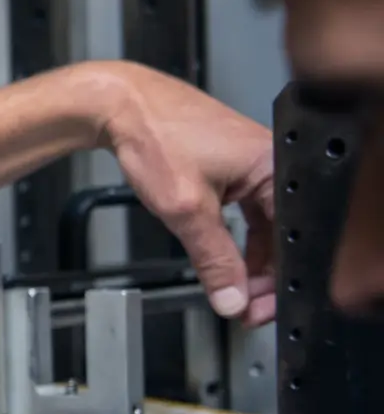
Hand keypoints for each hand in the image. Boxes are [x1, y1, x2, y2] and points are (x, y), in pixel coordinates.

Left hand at [89, 61, 276, 326]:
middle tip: (244, 308)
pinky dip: (235, 237)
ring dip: (249, 260)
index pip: (292, 235)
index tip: (257, 307)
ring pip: (263, 225)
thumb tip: (233, 299)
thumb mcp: (186, 210)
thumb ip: (213, 259)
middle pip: (282, 233)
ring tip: (233, 290)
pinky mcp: (234, 167)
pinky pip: (246, 211)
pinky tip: (222, 258)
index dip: (277, 278)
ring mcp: (253, 164)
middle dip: (263, 274)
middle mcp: (272, 162)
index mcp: (275, 165)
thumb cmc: (154, 136)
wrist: (121, 105)